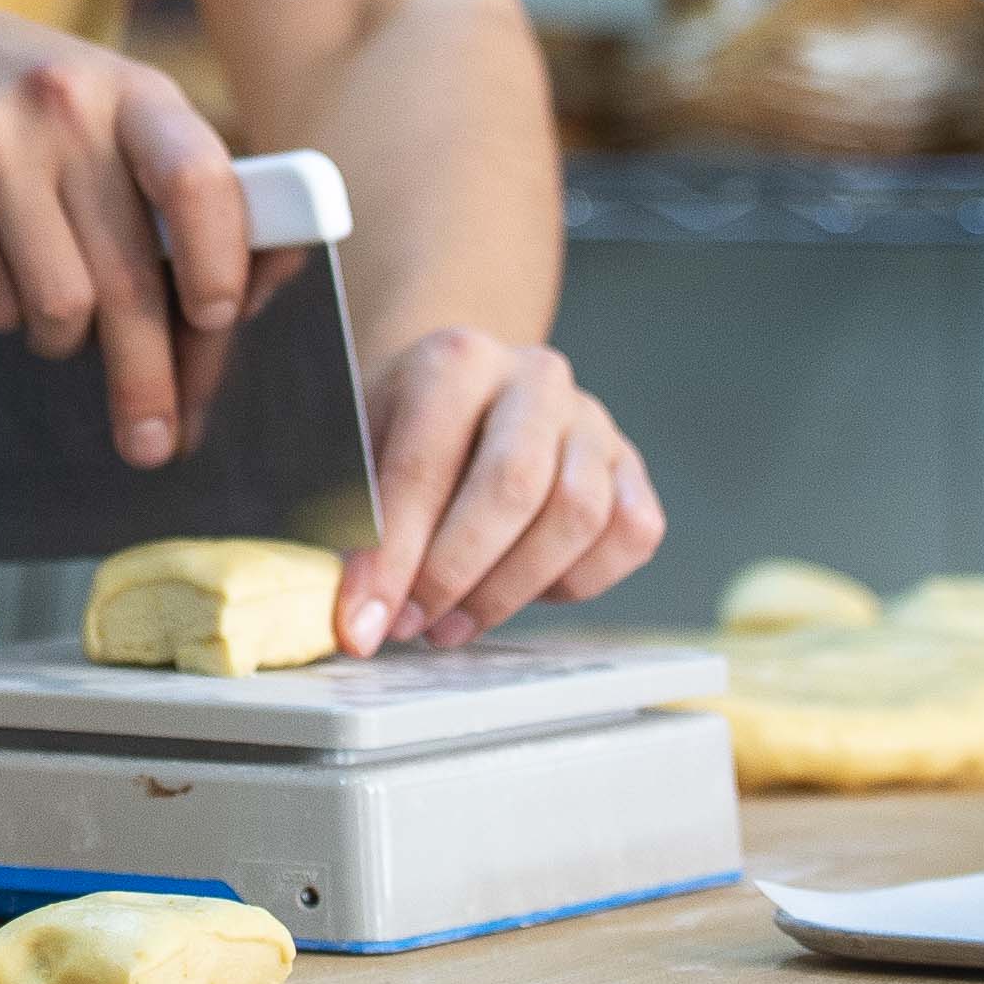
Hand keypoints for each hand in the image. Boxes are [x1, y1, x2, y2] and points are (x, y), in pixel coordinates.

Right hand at [0, 0, 300, 468]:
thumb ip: (170, 188)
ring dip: (63, 339)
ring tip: (54, 320)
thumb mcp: (101, 107)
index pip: (200, 181)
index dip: (220, 261)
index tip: (221, 321)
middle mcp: (66, 107)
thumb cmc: (14, 105)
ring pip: (61, 305)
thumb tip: (239, 307)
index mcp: (133, 91)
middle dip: (148, 380)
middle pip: (130, 278)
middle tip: (153, 443)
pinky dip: (3, 316)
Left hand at [339, 328, 661, 654]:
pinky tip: (523, 592)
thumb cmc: (400, 431)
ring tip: (450, 624)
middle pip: (513, 487)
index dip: (392, 555)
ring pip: (578, 515)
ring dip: (510, 590)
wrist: (462, 400)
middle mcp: (535, 378)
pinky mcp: (631, 465)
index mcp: (456, 359)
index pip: (424, 465)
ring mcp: (592, 420)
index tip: (363, 621)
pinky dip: (579, 582)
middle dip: (455, 574)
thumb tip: (355, 615)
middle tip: (412, 625)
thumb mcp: (356, 453)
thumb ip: (351, 521)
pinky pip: (631, 534)